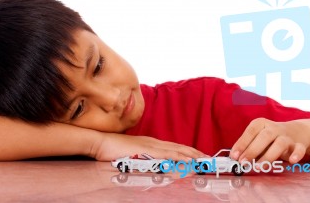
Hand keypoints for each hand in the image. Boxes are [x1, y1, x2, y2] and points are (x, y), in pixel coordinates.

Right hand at [90, 133, 205, 160]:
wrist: (102, 142)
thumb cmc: (113, 150)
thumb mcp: (132, 156)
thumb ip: (143, 160)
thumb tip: (153, 168)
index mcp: (151, 144)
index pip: (174, 147)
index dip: (188, 151)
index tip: (199, 156)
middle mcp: (154, 143)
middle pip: (179, 147)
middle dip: (194, 153)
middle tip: (207, 158)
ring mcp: (151, 145)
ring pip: (176, 150)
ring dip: (191, 155)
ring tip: (203, 160)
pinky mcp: (146, 150)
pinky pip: (166, 155)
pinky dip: (179, 157)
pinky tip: (188, 161)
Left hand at [230, 118, 309, 163]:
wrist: (297, 131)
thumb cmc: (271, 137)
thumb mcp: (258, 138)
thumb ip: (248, 147)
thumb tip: (236, 159)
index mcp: (260, 124)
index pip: (250, 132)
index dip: (241, 144)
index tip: (234, 156)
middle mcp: (273, 128)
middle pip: (264, 137)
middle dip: (252, 150)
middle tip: (243, 162)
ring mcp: (287, 136)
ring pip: (279, 144)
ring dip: (269, 156)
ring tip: (259, 167)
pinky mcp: (299, 144)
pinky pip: (299, 149)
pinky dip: (296, 154)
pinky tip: (291, 161)